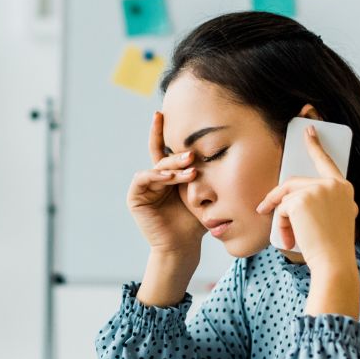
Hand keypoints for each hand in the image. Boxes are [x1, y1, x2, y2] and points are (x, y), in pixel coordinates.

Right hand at [126, 111, 205, 255]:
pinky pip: (144, 179)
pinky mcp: (135, 197)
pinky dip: (157, 176)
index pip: (165, 149)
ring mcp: (143, 187)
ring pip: (157, 167)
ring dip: (173, 167)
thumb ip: (205, 175)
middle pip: (163, 156)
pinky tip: (170, 178)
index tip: (162, 112)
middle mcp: (154, 178)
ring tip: (190, 170)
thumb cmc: (195, 222)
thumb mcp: (202, 194)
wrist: (182, 246)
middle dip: (178, 154)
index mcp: (168, 176)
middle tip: (193, 155)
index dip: (161, 131)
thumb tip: (224, 151)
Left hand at [254, 124, 357, 273]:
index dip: (315, 146)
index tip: (307, 131)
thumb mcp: (333, 219)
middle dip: (278, 198)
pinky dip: (281, 224)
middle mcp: (334, 185)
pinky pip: (282, 207)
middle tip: (263, 207)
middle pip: (295, 183)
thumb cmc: (331, 246)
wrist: (334, 262)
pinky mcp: (303, 199)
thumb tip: (290, 197)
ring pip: (287, 196)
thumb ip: (320, 202)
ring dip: (281, 217)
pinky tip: (287, 238)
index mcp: (344, 188)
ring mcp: (319, 189)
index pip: (326, 161)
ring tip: (285, 235)